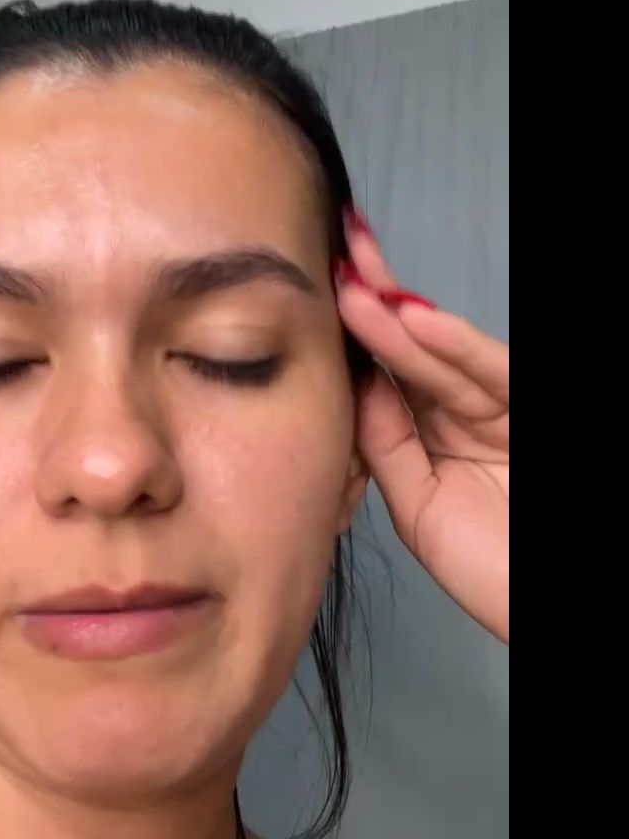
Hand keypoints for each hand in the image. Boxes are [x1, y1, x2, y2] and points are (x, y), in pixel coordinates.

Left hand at [337, 210, 507, 642]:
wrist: (533, 598)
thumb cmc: (487, 567)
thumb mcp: (417, 503)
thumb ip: (386, 443)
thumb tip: (356, 380)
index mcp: (427, 430)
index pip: (384, 368)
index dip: (354, 329)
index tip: (316, 289)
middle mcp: (458, 409)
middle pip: (410, 346)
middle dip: (373, 300)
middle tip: (335, 252)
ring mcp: (494, 407)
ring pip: (441, 354)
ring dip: (398, 319)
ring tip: (356, 283)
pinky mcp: (523, 408)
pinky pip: (492, 374)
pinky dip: (457, 348)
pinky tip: (415, 319)